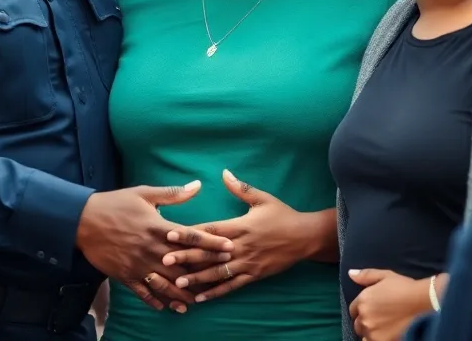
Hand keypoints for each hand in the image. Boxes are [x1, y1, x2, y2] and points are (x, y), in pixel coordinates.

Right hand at [76, 181, 233, 313]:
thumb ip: (172, 193)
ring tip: (196, 302)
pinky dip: (155, 300)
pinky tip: (166, 307)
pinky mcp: (125, 275)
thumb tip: (197, 186)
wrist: (83, 220)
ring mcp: (138, 265)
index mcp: (158, 227)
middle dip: (202, 274)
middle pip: (182, 266)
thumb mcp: (144, 193)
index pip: (191, 237)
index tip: (229, 248)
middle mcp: (150, 249)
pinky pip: (143, 292)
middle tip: (220, 281)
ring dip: (181, 294)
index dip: (211, 243)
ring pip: (165, 284)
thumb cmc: (116, 203)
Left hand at [168, 170, 324, 302]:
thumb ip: (241, 188)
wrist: (305, 237)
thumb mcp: (263, 199)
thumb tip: (224, 173)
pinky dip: (216, 292)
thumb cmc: (283, 215)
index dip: (190, 233)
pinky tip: (201, 297)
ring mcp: (247, 262)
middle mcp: (241, 246)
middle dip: (187, 257)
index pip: (211, 230)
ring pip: (219, 272)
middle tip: (166, 261)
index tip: (170, 234)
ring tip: (178, 282)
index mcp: (241, 226)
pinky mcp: (254, 275)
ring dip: (197, 278)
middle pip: (210, 253)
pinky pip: (232, 286)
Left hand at [348, 268, 433, 340]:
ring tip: (384, 328)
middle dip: (365, 322)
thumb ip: (366, 276)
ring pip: (365, 335)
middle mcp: (365, 317)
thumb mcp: (386, 276)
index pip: (353, 310)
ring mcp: (372, 332)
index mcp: (363, 300)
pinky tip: (386, 334)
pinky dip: (376, 339)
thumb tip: (351, 274)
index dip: (362, 310)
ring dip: (370, 333)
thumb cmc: (406, 288)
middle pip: (358, 324)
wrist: (424, 303)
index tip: (373, 311)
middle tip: (380, 320)